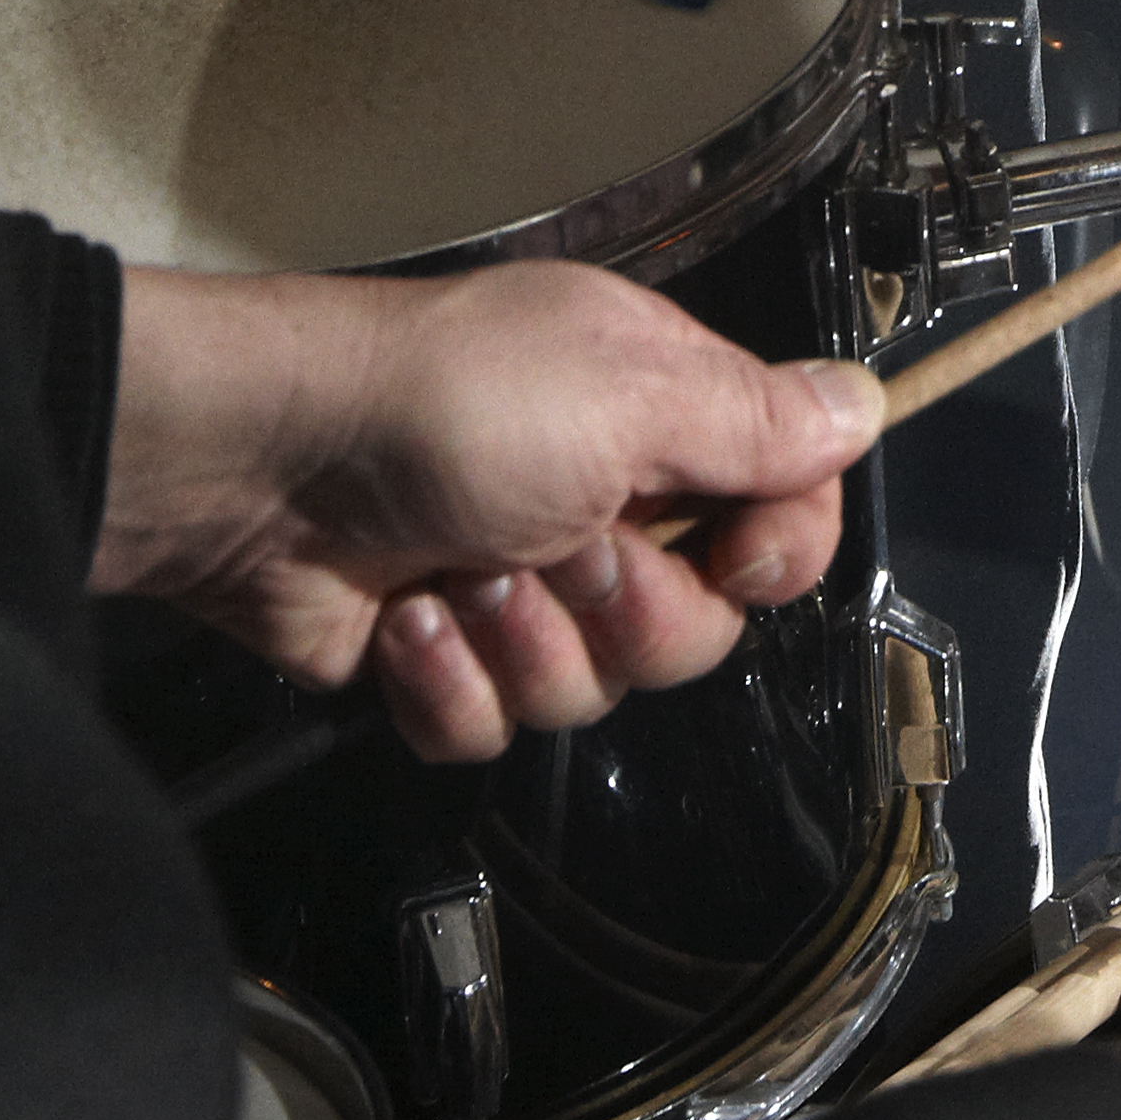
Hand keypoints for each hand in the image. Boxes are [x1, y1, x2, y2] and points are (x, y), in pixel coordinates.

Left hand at [91, 262, 877, 760]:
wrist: (254, 466)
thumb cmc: (438, 402)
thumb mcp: (623, 393)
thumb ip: (754, 422)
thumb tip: (866, 403)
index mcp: (655, 415)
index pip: (781, 510)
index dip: (774, 552)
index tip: (735, 555)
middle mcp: (597, 499)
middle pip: (697, 626)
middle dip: (630, 609)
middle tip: (560, 547)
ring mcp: (517, 582)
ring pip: (598, 688)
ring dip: (527, 643)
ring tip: (457, 578)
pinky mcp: (441, 654)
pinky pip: (496, 726)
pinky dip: (450, 685)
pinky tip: (405, 625)